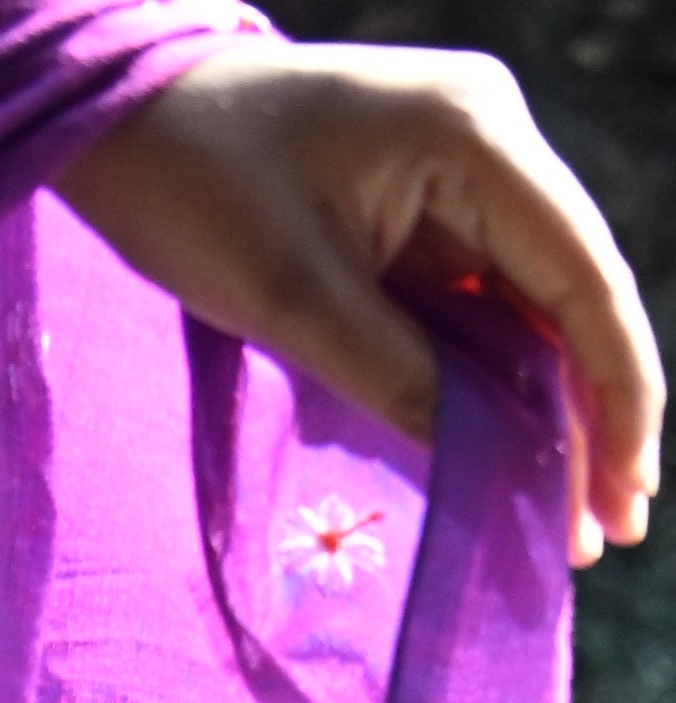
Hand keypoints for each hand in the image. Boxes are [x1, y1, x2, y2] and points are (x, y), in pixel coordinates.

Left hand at [56, 38, 663, 567]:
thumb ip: (398, 378)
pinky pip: (484, 305)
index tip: (625, 490)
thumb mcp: (293, 298)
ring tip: (570, 520)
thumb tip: (485, 461)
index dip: (616, 391)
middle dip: (597, 413)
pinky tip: (513, 458)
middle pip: (575, 293)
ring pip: (536, 307)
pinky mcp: (427, 208)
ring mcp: (463, 172)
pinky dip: (499, 383)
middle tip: (610, 530)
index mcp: (475, 134)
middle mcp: (491, 141)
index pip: (581, 276)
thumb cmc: (196, 188)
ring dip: (553, 409)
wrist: (128, 121)